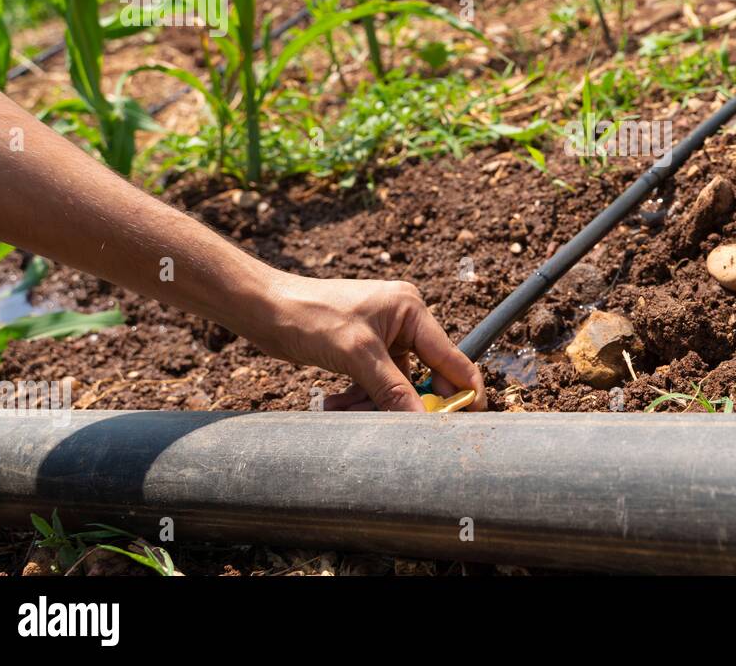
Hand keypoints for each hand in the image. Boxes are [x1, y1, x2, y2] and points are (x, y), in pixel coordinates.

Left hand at [252, 273, 485, 411]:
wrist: (263, 308)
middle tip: (397, 427)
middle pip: (422, 374)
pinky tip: (334, 403)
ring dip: (372, 403)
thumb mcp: (357, 355)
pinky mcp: (363, 349)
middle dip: (404, 401)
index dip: (463, 387)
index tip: (472, 417)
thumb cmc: (310, 316)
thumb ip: (393, 389)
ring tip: (342, 408)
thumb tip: (423, 420)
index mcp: (410, 309)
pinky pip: (374, 382)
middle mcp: (402, 320)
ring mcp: (382, 335)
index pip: (449, 355)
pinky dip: (358, 397)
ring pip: (395, 384)